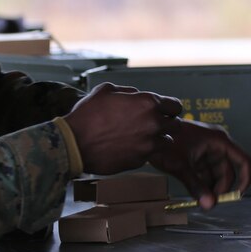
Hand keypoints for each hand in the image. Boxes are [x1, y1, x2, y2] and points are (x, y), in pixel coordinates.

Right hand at [63, 82, 182, 173]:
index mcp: (147, 103)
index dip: (170, 108)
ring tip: (142, 137)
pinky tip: (129, 147)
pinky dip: (143, 151)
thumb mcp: (107, 90)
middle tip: (154, 124)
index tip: (166, 111)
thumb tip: (136, 95)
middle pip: (176, 125)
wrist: (74, 143)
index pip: (175, 106)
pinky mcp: (140, 161)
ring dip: (158, 139)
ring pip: (166, 142)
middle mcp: (153, 124)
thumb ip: (128, 92)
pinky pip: (150, 155)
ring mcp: (148, 144)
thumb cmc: (88, 115)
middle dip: (167, 123)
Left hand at [148, 119, 250, 210]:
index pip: (243, 161)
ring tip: (199, 200)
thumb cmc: (165, 142)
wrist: (148, 133)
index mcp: (219, 141)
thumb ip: (197, 186)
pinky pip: (206, 174)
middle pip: (228, 172)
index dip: (245, 180)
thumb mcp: (181, 166)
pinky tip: (195, 193)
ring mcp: (207, 151)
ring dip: (210, 188)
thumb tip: (209, 205)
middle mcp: (216, 145)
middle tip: (209, 204)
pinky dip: (202, 184)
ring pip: (216, 175)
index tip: (238, 197)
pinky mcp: (198, 157)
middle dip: (220, 189)